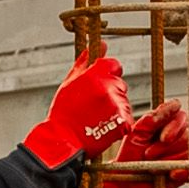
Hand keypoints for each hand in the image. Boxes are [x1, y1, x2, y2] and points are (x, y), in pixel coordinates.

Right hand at [34, 52, 132, 168]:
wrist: (63, 141)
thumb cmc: (63, 112)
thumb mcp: (69, 83)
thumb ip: (84, 63)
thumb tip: (96, 46)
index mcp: (95, 75)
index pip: (114, 65)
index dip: (107, 73)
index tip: (99, 83)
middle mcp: (108, 88)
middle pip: (119, 83)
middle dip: (110, 91)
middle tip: (93, 105)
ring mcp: (117, 105)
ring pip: (123, 100)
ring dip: (114, 106)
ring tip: (96, 117)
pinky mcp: (124, 122)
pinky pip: (126, 116)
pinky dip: (118, 121)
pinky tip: (102, 125)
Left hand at [99, 104, 188, 187]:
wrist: (128, 186)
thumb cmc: (130, 159)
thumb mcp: (136, 133)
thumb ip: (153, 118)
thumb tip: (173, 105)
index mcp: (164, 123)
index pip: (180, 115)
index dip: (174, 125)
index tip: (163, 137)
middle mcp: (176, 135)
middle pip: (186, 133)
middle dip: (166, 146)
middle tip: (149, 155)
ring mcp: (182, 152)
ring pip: (188, 149)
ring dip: (169, 159)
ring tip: (153, 166)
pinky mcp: (186, 168)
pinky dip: (179, 171)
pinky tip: (168, 174)